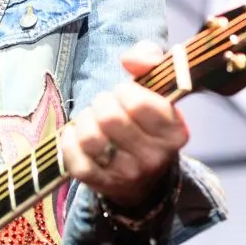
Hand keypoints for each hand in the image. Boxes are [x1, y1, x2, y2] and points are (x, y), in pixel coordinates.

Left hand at [59, 41, 187, 207]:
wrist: (145, 176)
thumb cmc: (148, 121)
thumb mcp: (158, 87)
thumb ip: (149, 60)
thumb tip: (130, 59)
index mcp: (175, 133)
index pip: (139, 104)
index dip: (124, 91)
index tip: (125, 92)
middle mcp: (154, 158)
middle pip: (110, 119)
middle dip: (101, 103)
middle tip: (105, 104)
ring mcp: (127, 174)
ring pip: (90, 138)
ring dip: (85, 120)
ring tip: (92, 118)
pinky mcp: (101, 185)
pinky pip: (74, 158)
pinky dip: (70, 140)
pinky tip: (78, 134)